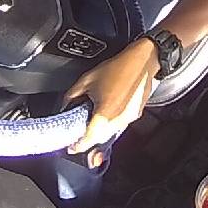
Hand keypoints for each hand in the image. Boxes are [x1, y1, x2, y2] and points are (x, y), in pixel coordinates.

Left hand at [63, 39, 160, 154]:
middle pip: (100, 138)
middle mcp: (119, 119)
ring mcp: (129, 118)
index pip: (89, 138)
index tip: (72, 146)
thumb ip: (72, 96)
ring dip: (100, 131)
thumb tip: (65, 105)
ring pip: (110, 133)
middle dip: (88, 138)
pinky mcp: (135, 114)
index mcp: (105, 113)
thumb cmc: (118, 67)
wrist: (142, 61)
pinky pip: (120, 125)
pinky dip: (110, 123)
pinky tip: (106, 110)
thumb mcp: (86, 79)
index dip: (78, 145)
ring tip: (92, 117)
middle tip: (79, 132)